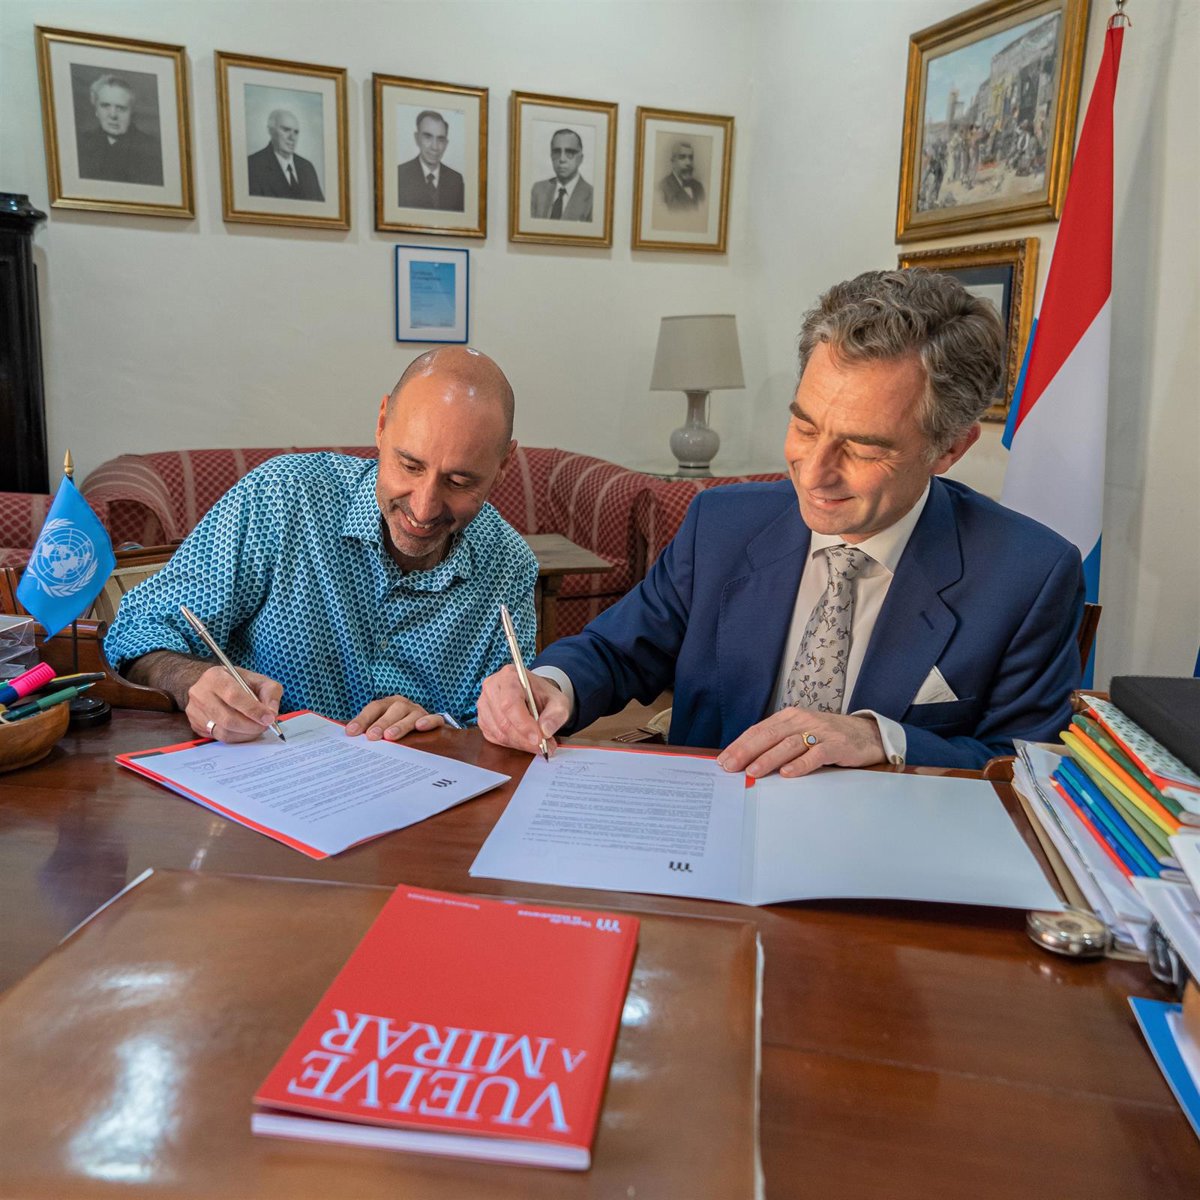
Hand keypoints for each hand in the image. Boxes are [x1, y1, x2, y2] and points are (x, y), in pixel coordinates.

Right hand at [186, 665, 281, 743]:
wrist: (214, 687)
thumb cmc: (238, 683)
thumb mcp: (258, 680)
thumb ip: (270, 692)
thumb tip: (271, 713)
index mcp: (215, 677)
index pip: (234, 696)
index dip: (253, 710)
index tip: (269, 718)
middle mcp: (200, 694)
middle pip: (228, 718)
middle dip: (251, 726)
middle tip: (265, 726)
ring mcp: (195, 711)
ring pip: (224, 731)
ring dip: (246, 734)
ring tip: (257, 728)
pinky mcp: (196, 725)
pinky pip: (219, 738)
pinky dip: (237, 737)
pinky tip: (245, 731)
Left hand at [346, 696, 443, 740]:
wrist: (429, 735)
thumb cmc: (398, 733)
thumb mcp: (382, 731)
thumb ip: (368, 733)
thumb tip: (349, 739)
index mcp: (388, 705)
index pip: (374, 708)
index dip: (362, 719)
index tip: (351, 732)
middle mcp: (403, 706)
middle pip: (392, 710)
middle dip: (381, 723)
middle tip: (372, 736)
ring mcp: (419, 712)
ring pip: (410, 715)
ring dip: (400, 725)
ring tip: (390, 737)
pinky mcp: (436, 721)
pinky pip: (434, 719)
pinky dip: (428, 721)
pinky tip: (420, 727)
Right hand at [476, 666, 569, 753]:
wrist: (535, 696)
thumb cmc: (544, 696)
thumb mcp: (558, 702)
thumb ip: (555, 715)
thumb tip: (545, 731)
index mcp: (509, 676)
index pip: (510, 703)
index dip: (523, 725)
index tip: (539, 738)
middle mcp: (491, 687)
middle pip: (503, 721)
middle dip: (525, 739)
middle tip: (543, 746)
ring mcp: (484, 704)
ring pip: (498, 732)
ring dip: (520, 743)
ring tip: (538, 745)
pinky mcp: (483, 720)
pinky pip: (495, 738)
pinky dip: (512, 744)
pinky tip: (525, 741)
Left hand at [717, 710, 885, 778]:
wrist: (869, 734)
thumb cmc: (829, 737)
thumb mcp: (802, 734)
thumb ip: (779, 743)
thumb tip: (747, 761)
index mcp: (790, 717)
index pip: (759, 729)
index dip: (740, 744)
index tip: (724, 759)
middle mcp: (802, 720)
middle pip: (769, 735)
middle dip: (747, 751)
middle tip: (730, 767)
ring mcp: (821, 732)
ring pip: (789, 744)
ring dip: (769, 759)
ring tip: (753, 772)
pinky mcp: (837, 745)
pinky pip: (817, 754)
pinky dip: (801, 764)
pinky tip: (788, 773)